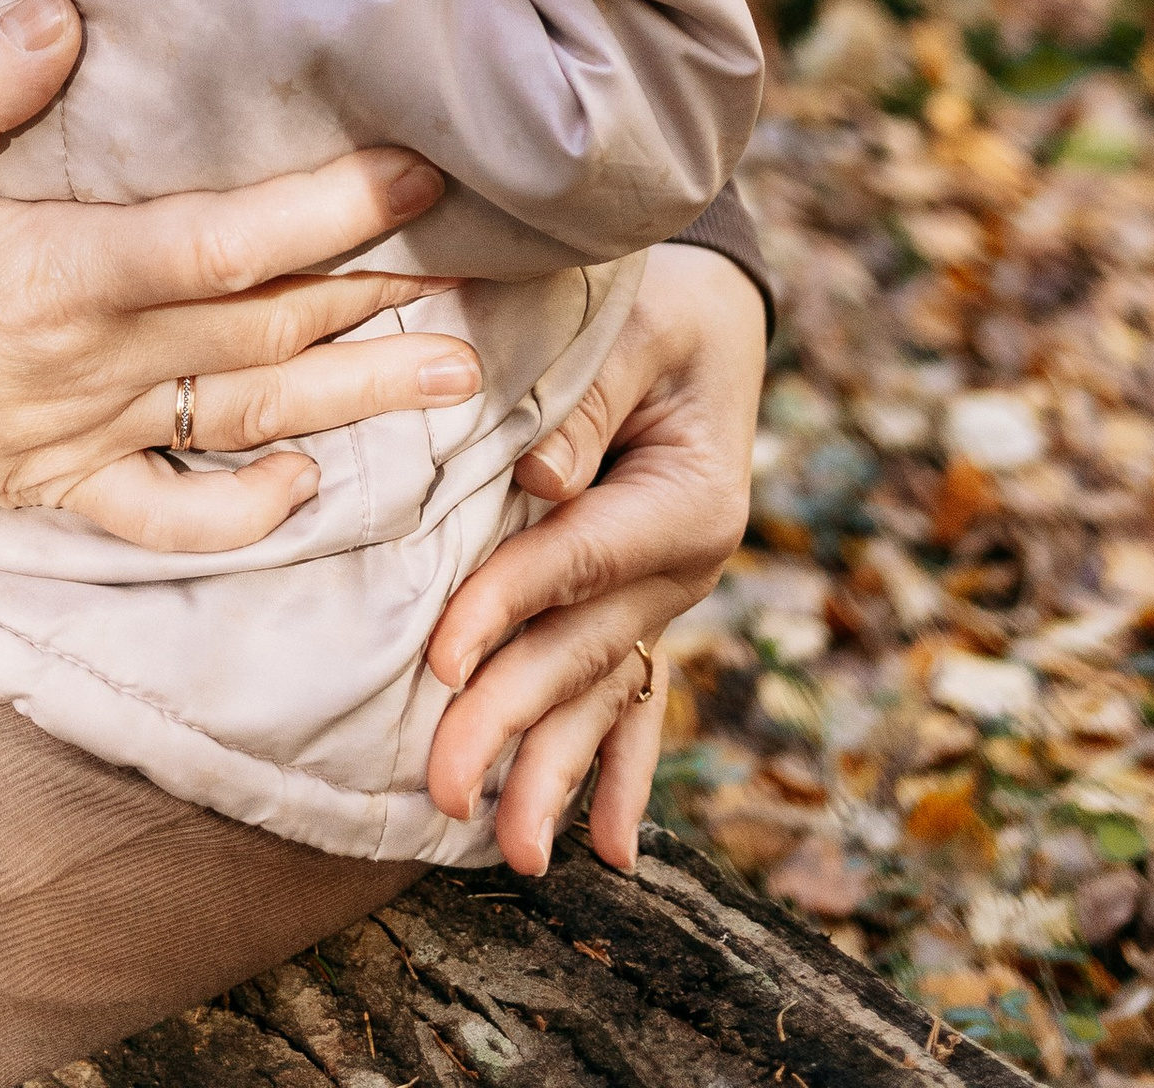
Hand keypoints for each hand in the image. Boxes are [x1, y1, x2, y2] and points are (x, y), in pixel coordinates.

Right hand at [0, 0, 478, 554]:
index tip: (416, 166)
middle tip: (487, 261)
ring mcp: (80, 435)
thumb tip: (61, 7)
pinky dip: (240, 513)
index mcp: (56, 275)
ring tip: (455, 375)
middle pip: (263, 326)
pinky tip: (308, 492)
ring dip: (355, 398)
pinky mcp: (54, 487)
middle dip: (378, 291)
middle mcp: (91, 364)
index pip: (223, 243)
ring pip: (244, 418)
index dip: (329, 207)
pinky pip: (162, 516)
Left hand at [425, 241, 764, 876]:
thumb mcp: (639, 322)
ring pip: (600, 695)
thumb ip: (590, 397)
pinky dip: (617, 768)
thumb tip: (538, 480)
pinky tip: (607, 848)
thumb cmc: (661, 300)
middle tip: (442, 789)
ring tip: (513, 853)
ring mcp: (663, 595)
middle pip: (582, 652)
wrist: (711, 309)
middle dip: (510, 723)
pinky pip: (629, 697)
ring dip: (553, 773)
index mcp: (689, 500)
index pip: (577, 560)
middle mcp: (684, 564)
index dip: (506, 606)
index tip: (442, 657)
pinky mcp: (637, 604)